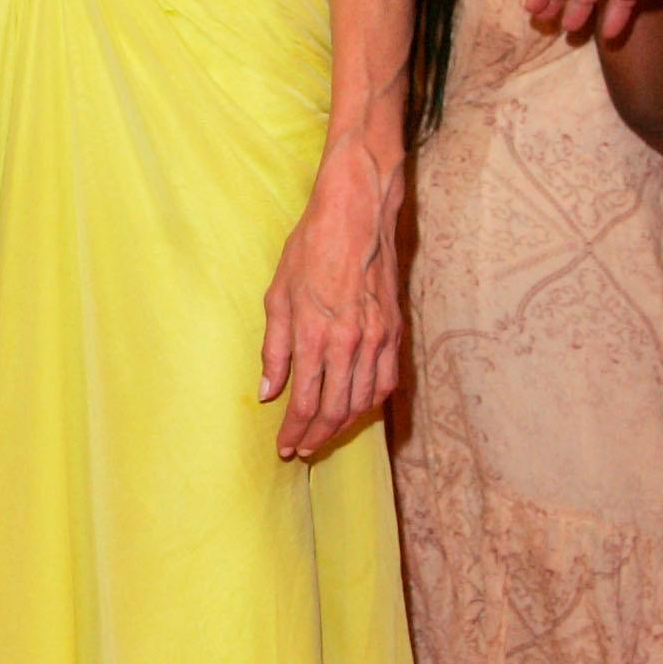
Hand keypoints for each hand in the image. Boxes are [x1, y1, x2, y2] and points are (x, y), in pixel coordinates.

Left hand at [259, 133, 402, 459]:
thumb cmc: (311, 248)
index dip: (294, 431)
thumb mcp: (277, 295)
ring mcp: (376, 338)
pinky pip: (385, 381)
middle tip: (302, 449)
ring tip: (324, 436)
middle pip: (335, 410)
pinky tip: (357, 410)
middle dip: (316, 436)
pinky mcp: (394, 331)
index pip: (305, 402)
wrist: (357, 214)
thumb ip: (273, 349)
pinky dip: (370, 404)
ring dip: (342, 426)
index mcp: (313, 334)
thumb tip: (268, 392)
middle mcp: (348, 342)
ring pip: (362, 401)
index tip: (284, 447)